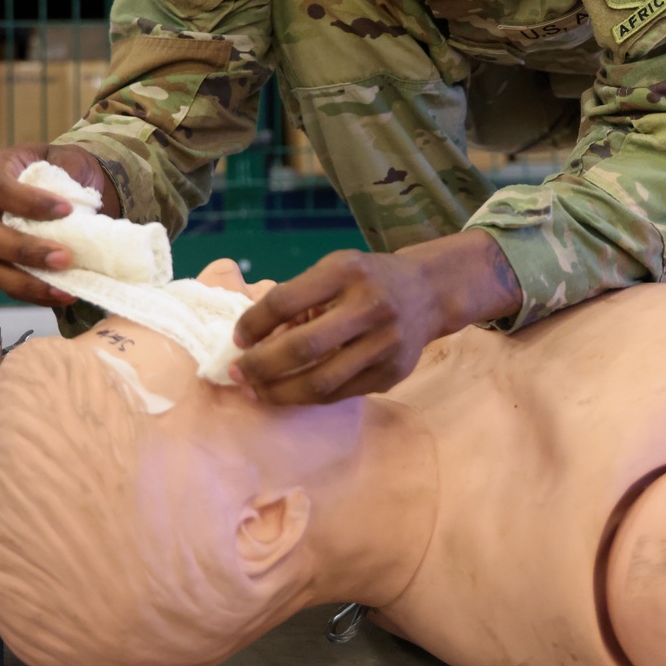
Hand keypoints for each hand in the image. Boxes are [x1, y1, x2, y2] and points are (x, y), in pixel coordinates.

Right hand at [0, 143, 118, 306]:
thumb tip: (78, 201)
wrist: (68, 187)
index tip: (67, 210)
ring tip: (63, 289)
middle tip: (64, 258)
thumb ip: (71, 172)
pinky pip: (4, 285)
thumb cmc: (65, 168)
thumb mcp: (70, 158)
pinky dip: (33, 294)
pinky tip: (62, 295)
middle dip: (24, 250)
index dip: (29, 202)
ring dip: (25, 282)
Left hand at [231, 229, 521, 404]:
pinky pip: (340, 394)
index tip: (237, 339)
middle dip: (260, 365)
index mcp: (346, 272)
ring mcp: (385, 344)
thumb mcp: (336, 269)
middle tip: (236, 373)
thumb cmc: (368, 279)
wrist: (429, 293)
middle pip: (302, 347)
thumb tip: (253, 337)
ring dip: (279, 392)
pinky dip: (308, 397)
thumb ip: (300, 297)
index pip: (285, 301)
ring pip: (320, 381)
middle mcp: (369, 307)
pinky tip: (289, 393)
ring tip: (256, 391)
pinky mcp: (392, 373)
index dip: (253, 324)